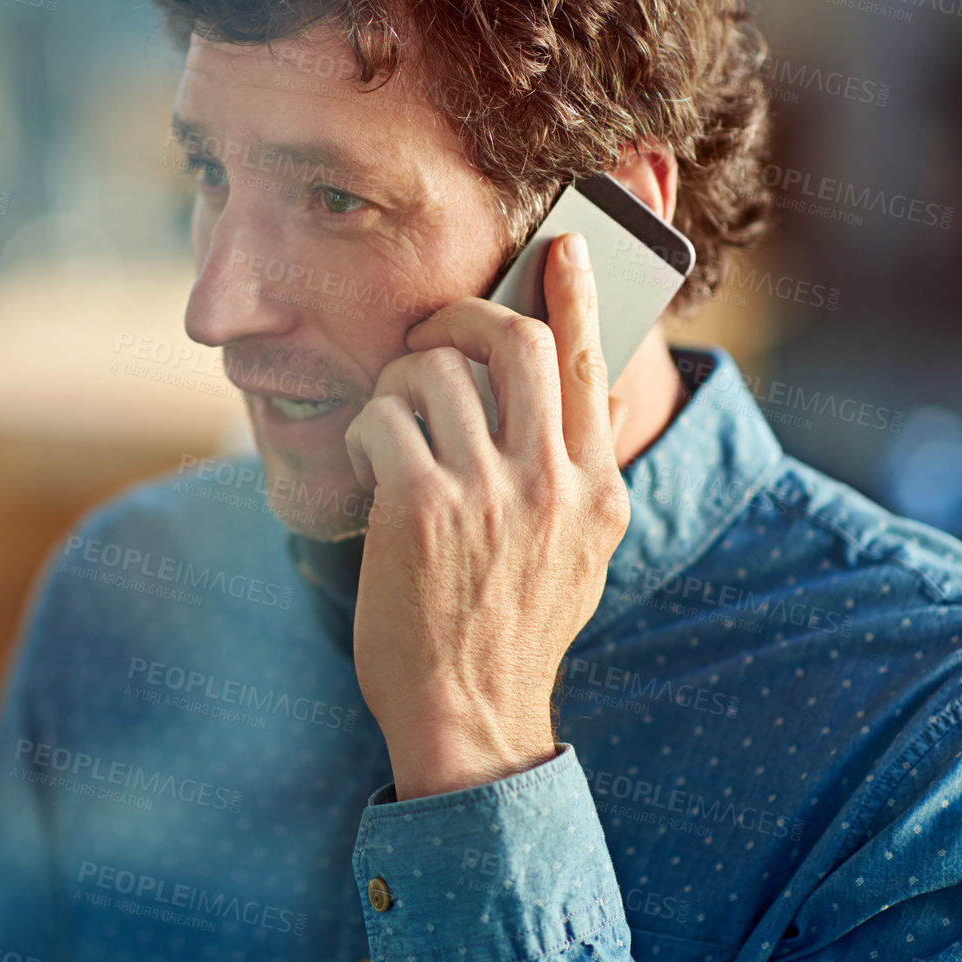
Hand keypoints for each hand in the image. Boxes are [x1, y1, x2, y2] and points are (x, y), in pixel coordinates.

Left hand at [343, 233, 632, 799]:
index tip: (565, 247)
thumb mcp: (575, 551)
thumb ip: (570, 473)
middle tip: (430, 330)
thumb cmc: (510, 627)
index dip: (577, 295)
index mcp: (596, 488)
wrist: (470, 715)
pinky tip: (367, 463)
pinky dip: (365, 427)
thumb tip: (557, 385)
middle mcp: (551, 482)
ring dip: (400, 381)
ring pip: (435, 372)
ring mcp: (487, 494)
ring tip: (391, 419)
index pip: (591, 365)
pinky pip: (382, 416)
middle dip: (459, 316)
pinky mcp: (419, 509)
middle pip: (514, 341)